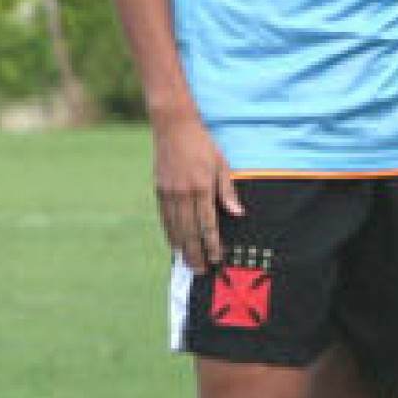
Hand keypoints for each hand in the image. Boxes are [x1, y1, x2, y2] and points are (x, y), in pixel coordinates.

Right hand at [152, 112, 243, 272]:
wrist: (173, 127)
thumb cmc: (203, 145)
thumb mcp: (222, 164)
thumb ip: (228, 191)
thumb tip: (238, 214)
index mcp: (201, 188)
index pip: (207, 224)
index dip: (212, 244)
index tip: (217, 258)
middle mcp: (183, 194)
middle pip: (189, 231)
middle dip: (196, 253)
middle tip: (202, 270)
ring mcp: (168, 193)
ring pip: (175, 228)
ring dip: (182, 248)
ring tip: (188, 263)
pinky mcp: (159, 191)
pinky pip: (165, 218)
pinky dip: (170, 234)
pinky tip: (175, 244)